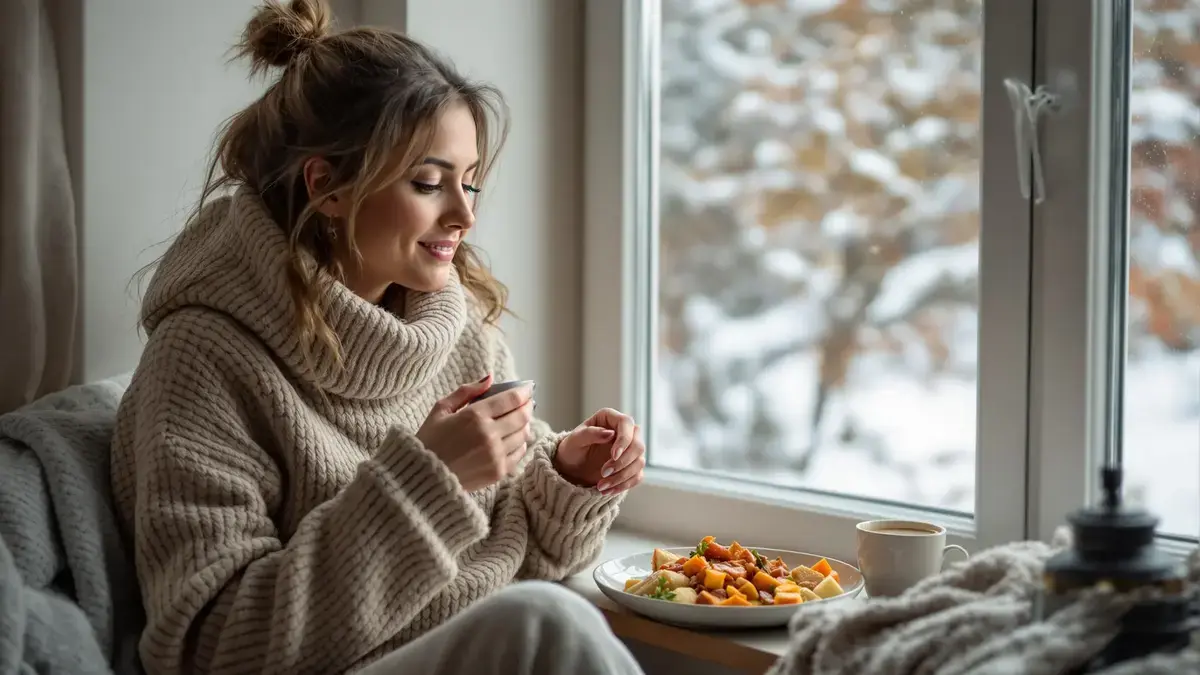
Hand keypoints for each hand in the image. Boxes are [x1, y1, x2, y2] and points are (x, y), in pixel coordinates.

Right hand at [416, 374, 534, 491]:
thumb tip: (490, 378)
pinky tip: (513, 439)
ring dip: (525, 425)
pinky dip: (520, 444)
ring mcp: (495, 455)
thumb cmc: (429, 440)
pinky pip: (519, 453)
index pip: (511, 399)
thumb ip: (466, 391)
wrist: (424, 477)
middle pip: (522, 416)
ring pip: (523, 434)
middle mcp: (489, 435)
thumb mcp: (441, 409)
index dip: (524, 392)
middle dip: (527, 407)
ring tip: (519, 420)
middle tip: (526, 403)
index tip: (527, 389)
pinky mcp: (498, 472)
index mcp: (474, 416)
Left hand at [554, 408, 645, 495]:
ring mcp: (630, 450)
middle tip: (603, 473)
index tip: (614, 455)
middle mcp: (625, 432)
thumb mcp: (575, 440)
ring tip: (601, 486)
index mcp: (610, 418)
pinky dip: (623, 485)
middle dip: (622, 462)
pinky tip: (607, 491)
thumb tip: (611, 433)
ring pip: (639, 462)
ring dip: (621, 477)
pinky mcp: (631, 466)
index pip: (626, 423)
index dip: (624, 440)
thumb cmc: (571, 449)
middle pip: (638, 445)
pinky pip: (636, 476)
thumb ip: (590, 434)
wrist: (572, 468)